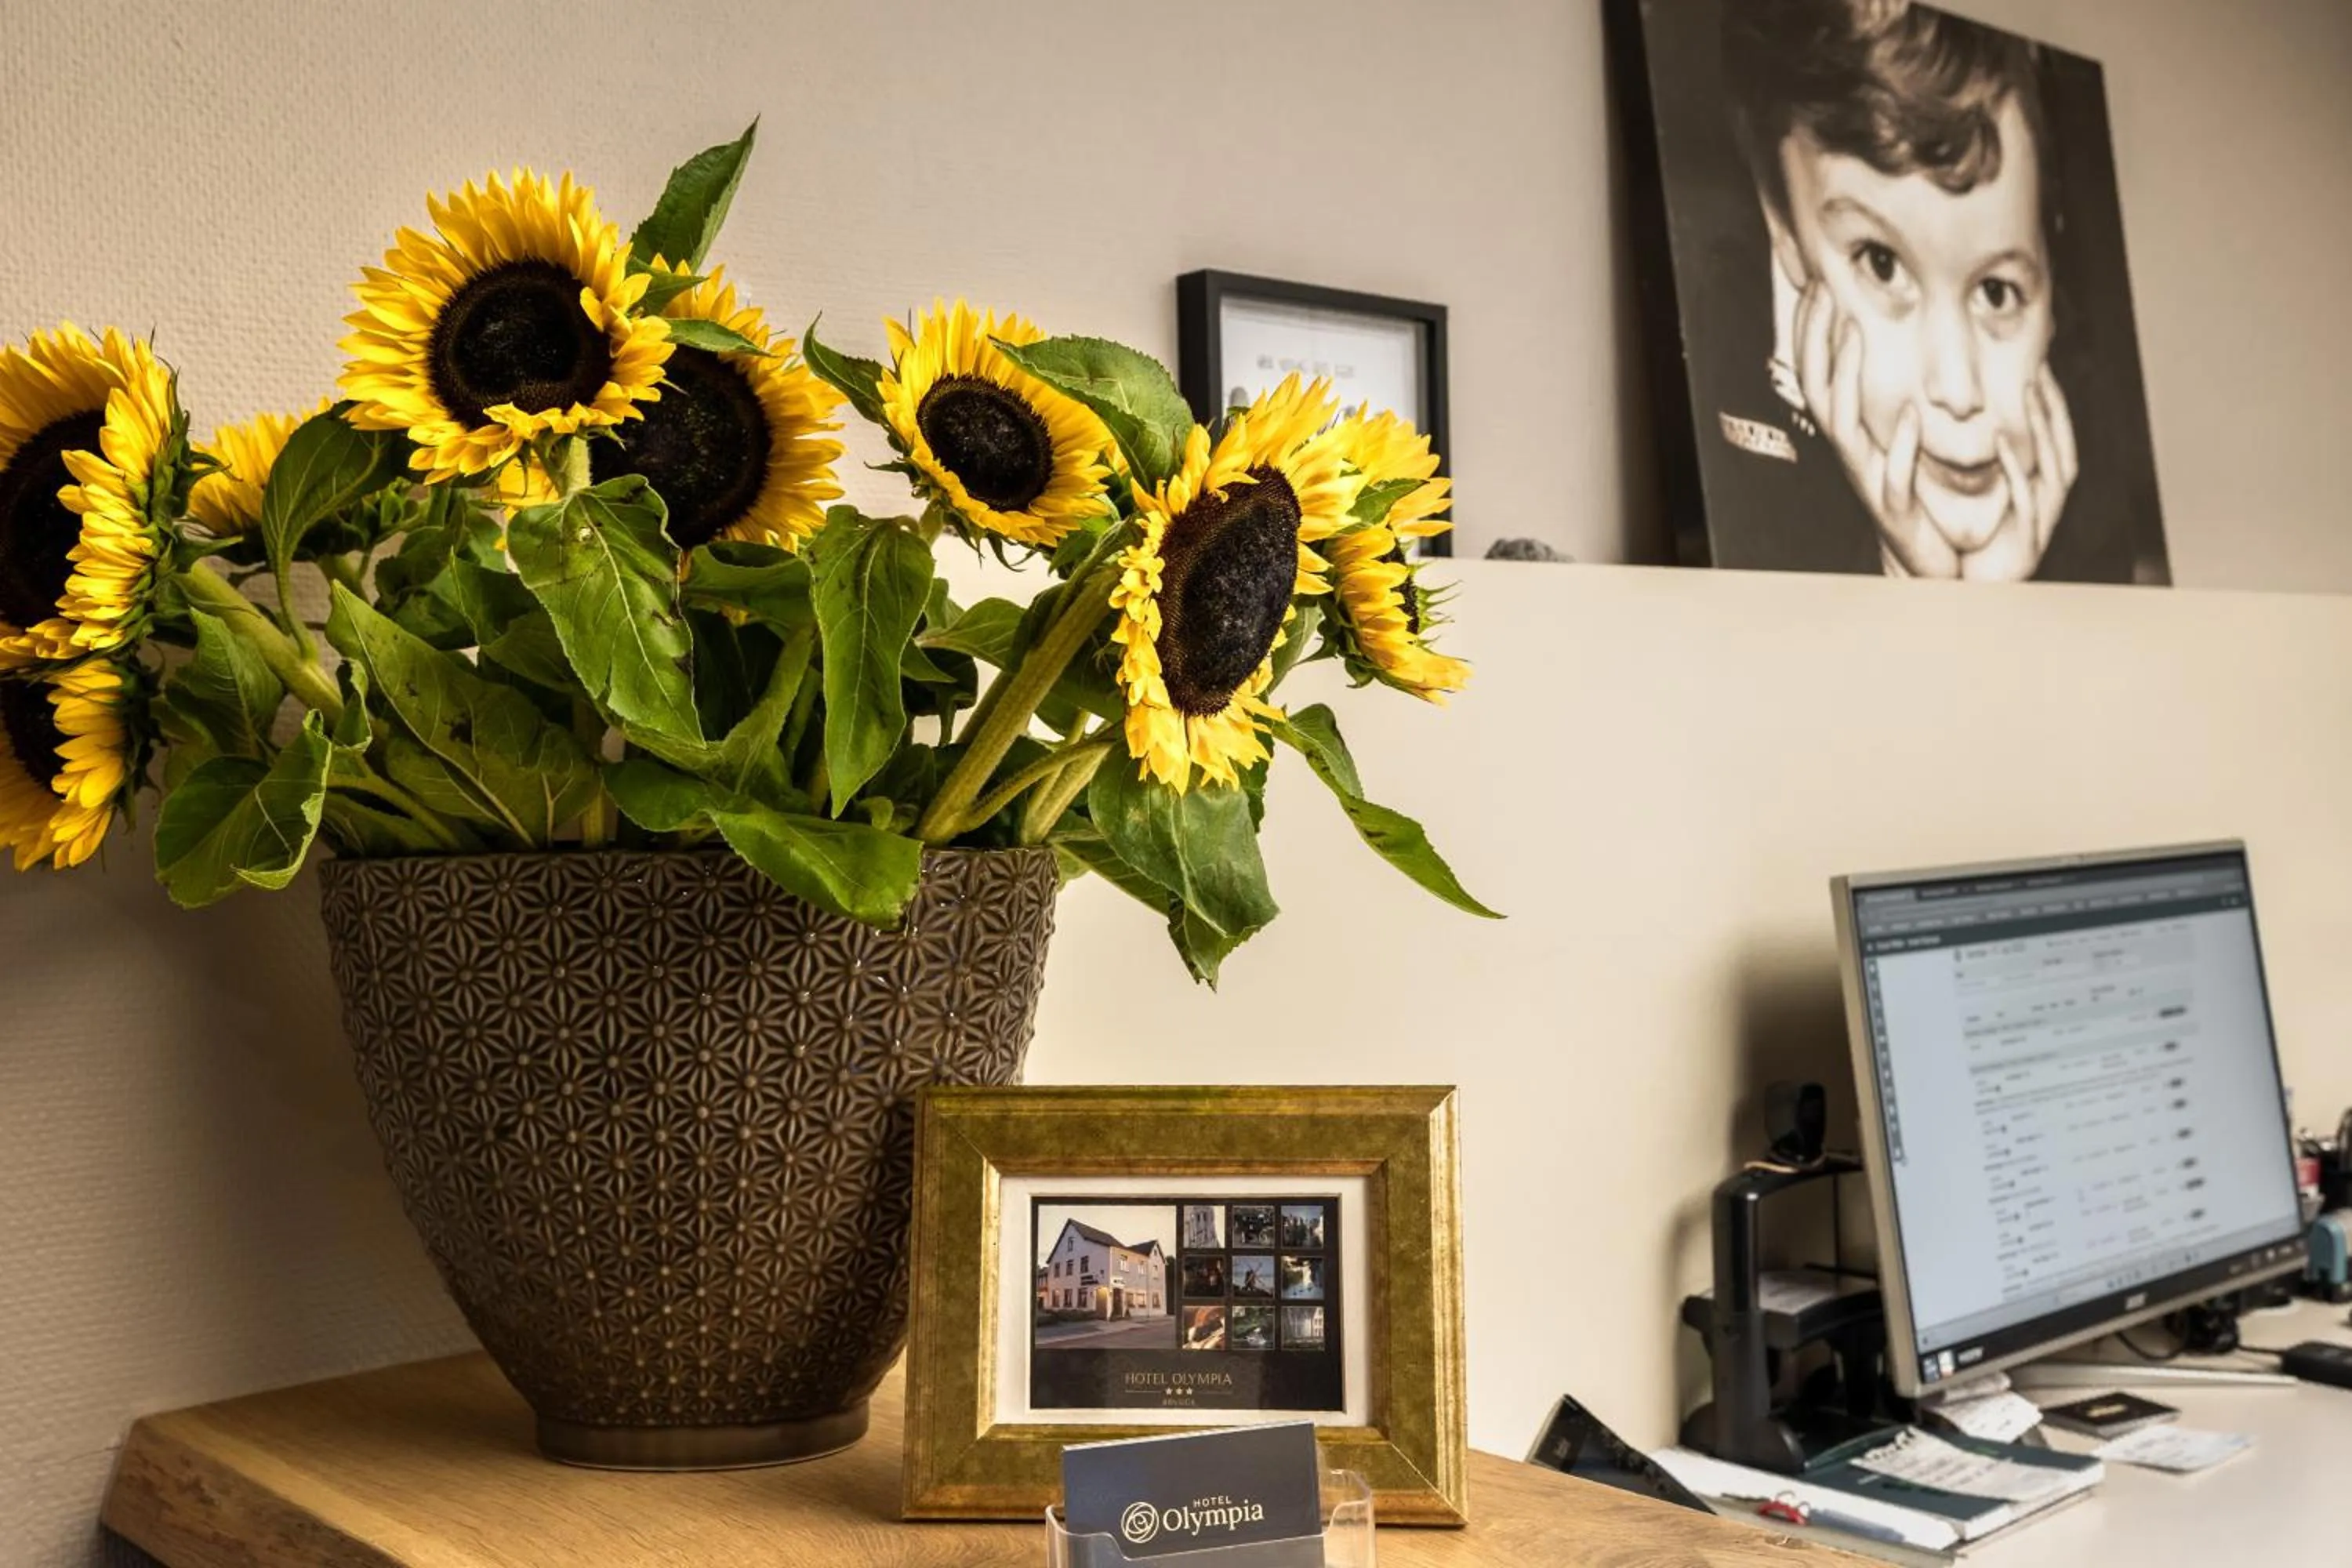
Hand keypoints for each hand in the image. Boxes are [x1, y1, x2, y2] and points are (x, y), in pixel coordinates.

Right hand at [1795, 282, 1959, 578]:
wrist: (1925, 564)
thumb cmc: (1916, 501)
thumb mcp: (1896, 443)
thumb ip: (1887, 405)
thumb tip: (1886, 352)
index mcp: (1853, 437)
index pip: (1819, 375)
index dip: (1813, 333)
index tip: (1818, 285)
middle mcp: (1852, 456)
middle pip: (1820, 390)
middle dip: (1819, 339)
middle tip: (1825, 292)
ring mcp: (1871, 481)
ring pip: (1843, 427)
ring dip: (1847, 377)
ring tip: (1856, 334)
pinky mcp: (1897, 510)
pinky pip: (1892, 476)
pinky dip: (1898, 447)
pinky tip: (1908, 417)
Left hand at [1962, 365, 2079, 580]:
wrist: (1977, 600)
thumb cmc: (1981, 551)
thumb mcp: (1989, 505)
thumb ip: (1991, 472)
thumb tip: (1980, 430)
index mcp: (2041, 493)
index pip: (2054, 440)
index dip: (2051, 405)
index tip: (2038, 366)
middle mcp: (2049, 505)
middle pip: (2062, 444)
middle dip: (2055, 406)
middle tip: (2040, 365)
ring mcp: (2042, 523)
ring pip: (2054, 467)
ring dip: (2042, 427)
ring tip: (2028, 390)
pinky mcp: (2028, 543)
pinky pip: (2025, 500)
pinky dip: (2018, 471)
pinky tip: (2004, 445)